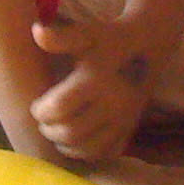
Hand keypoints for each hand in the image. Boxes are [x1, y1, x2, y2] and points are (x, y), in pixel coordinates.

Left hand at [29, 14, 151, 160]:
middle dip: (50, 130)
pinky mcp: (131, 128)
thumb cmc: (107, 40)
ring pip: (88, 148)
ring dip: (66, 146)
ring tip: (57, 131)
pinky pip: (107, 153)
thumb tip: (36, 31)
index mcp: (97, 81)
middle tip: (44, 122)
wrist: (147, 45)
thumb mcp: (85, 34)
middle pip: (70, 133)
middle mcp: (113, 103)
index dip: (40, 111)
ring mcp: (124, 119)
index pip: (59, 108)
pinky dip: (88, 152)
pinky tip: (77, 141)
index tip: (37, 106)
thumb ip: (60, 37)